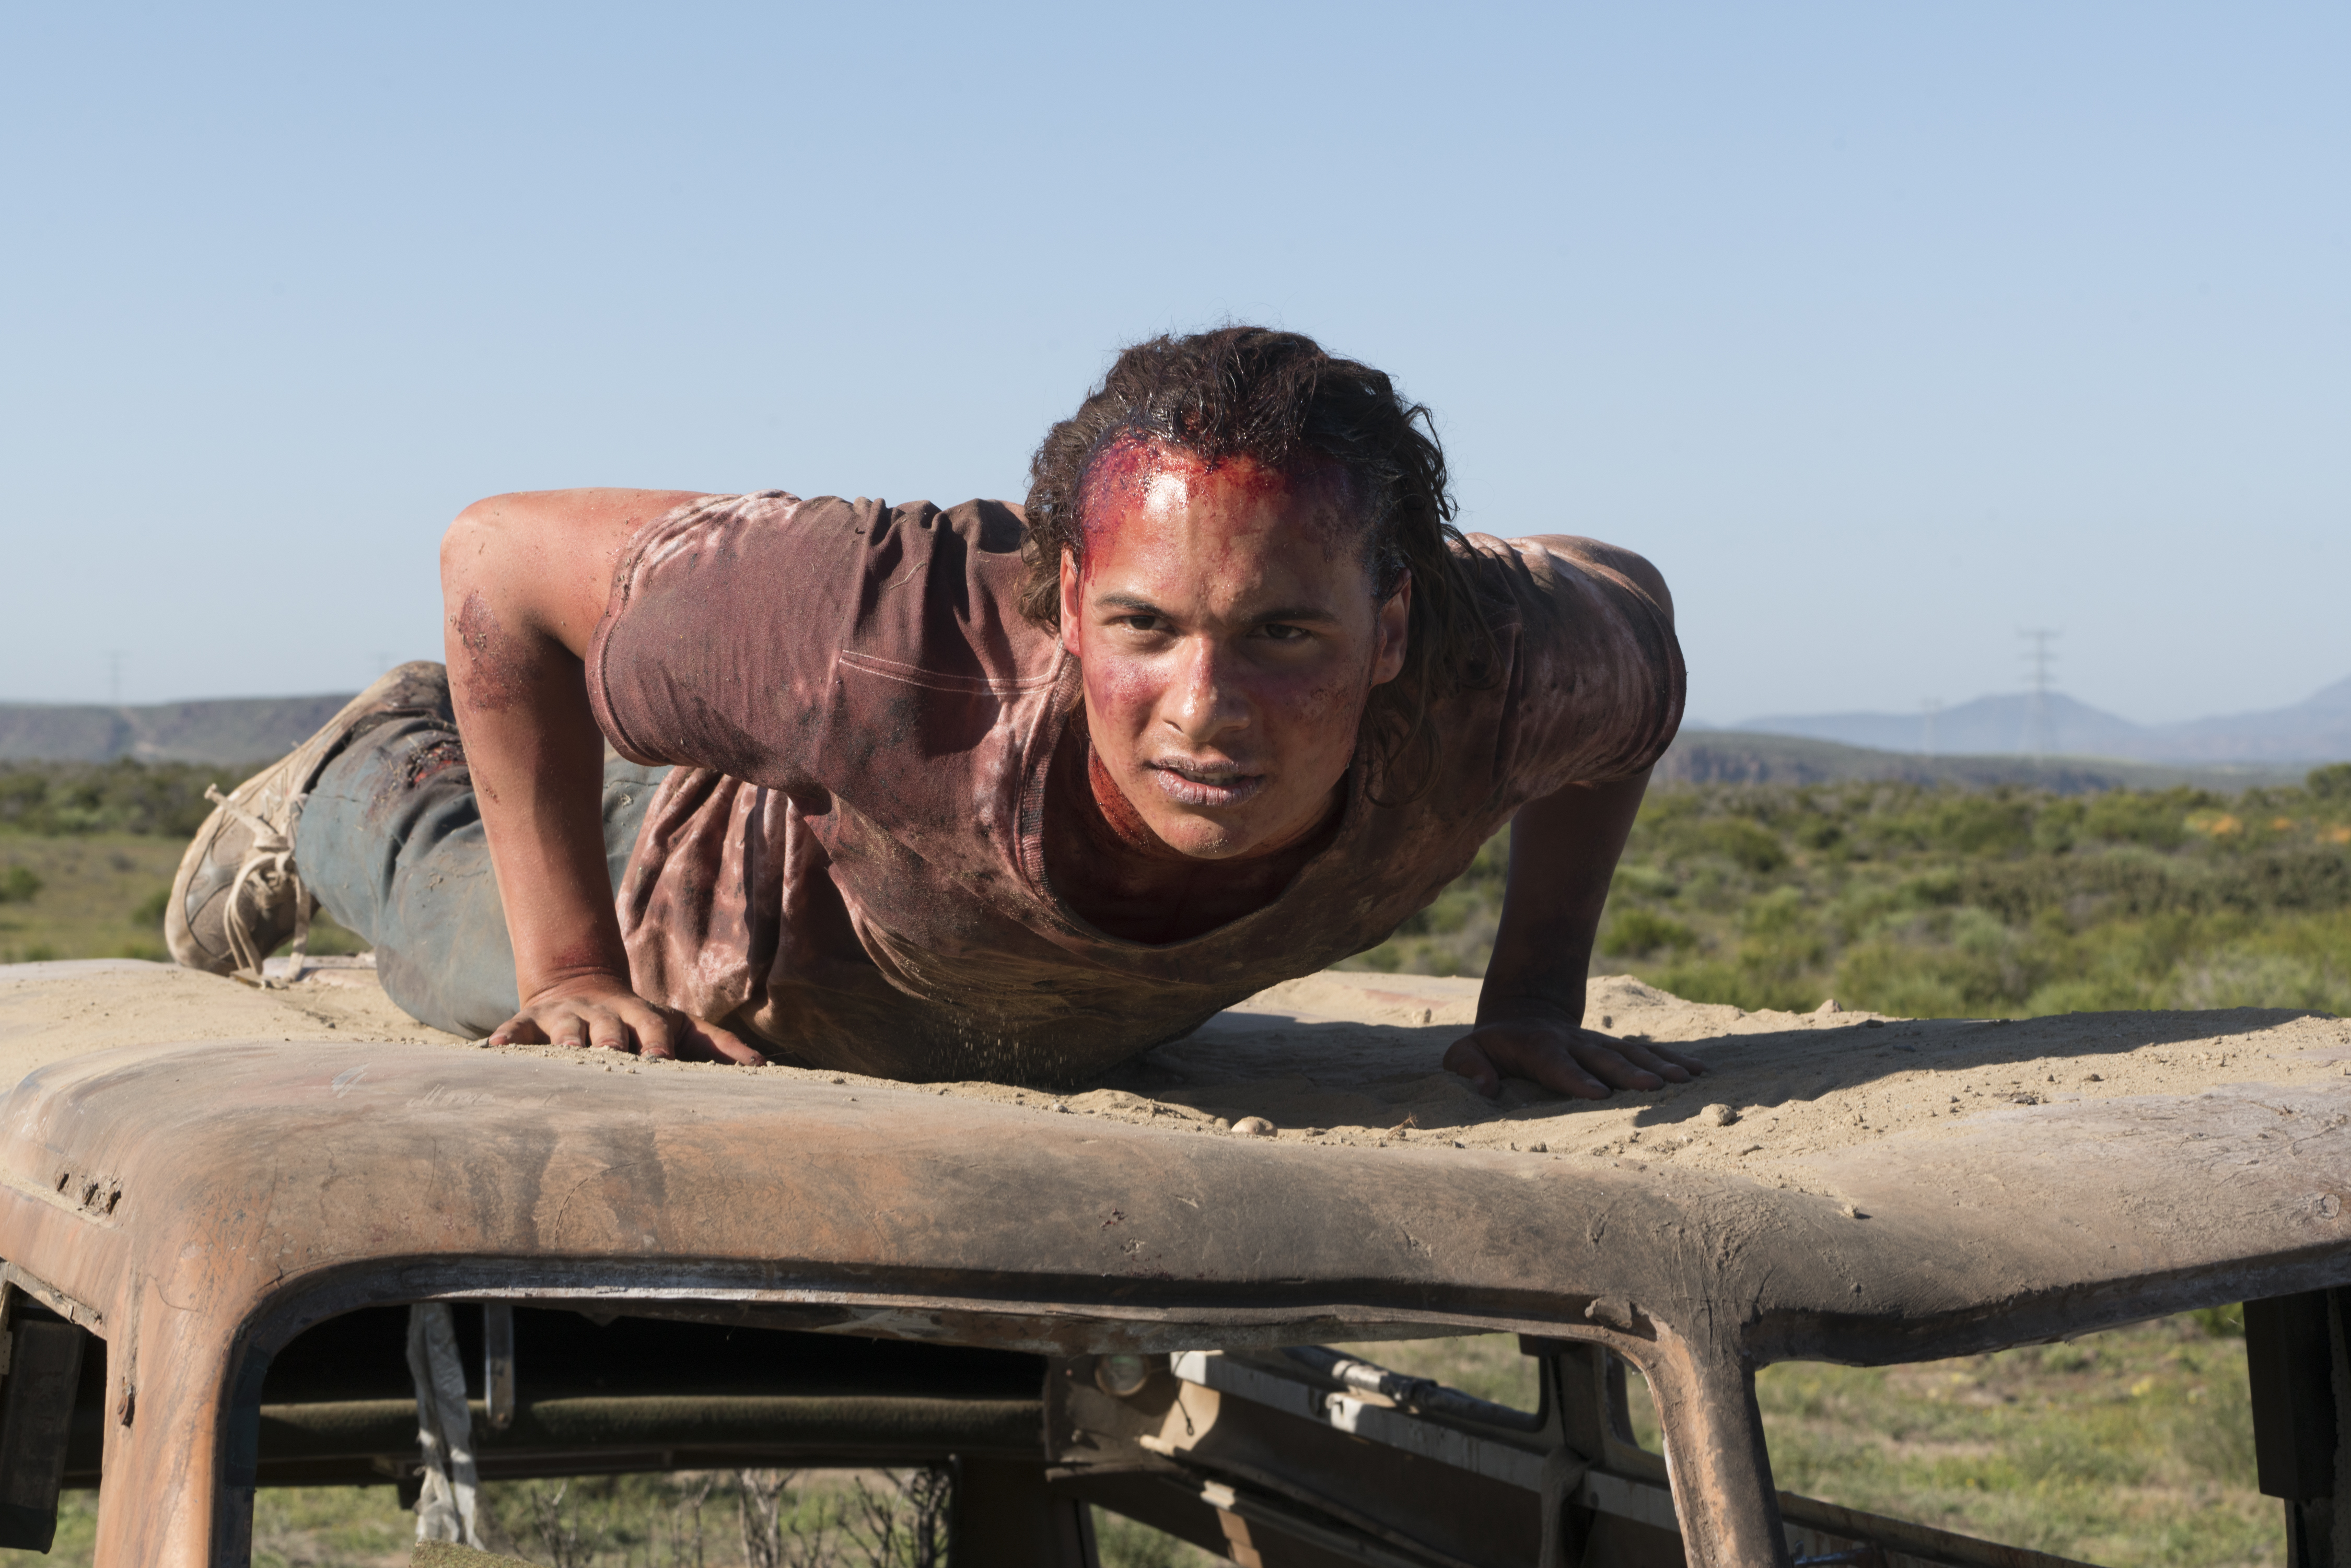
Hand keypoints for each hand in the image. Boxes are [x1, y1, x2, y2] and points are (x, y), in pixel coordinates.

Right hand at [489, 972, 766, 1064]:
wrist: (582, 987)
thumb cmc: (643, 1025)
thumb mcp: (681, 1028)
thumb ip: (719, 1047)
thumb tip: (764, 1069)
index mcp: (643, 1015)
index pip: (653, 1028)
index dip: (657, 1043)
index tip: (662, 1063)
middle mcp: (604, 1012)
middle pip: (609, 1026)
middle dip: (611, 1040)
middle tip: (612, 1056)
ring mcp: (566, 1016)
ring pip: (566, 1026)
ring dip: (566, 1038)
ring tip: (565, 1054)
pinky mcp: (531, 1022)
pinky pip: (516, 1029)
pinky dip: (506, 1039)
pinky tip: (493, 1052)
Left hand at [1443, 1014, 1705, 1099]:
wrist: (1521, 1013)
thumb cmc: (1488, 1046)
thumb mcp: (1465, 1053)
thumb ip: (1469, 1068)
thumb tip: (1485, 1089)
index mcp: (1536, 1047)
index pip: (1556, 1064)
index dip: (1575, 1079)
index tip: (1598, 1095)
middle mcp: (1573, 1043)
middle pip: (1603, 1058)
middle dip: (1629, 1073)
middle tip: (1653, 1089)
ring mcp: (1597, 1043)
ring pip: (1631, 1052)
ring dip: (1659, 1065)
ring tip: (1686, 1080)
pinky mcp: (1615, 1046)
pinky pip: (1648, 1050)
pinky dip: (1673, 1059)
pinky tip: (1700, 1071)